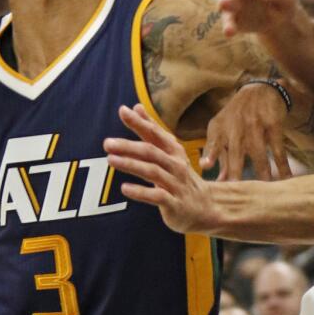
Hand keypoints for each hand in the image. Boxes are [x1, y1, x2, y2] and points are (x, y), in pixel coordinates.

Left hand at [103, 104, 216, 234]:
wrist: (206, 208)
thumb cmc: (180, 176)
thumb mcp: (169, 152)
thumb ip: (151, 130)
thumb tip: (135, 107)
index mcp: (173, 150)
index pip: (155, 133)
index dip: (140, 122)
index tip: (123, 111)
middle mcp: (176, 165)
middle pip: (151, 152)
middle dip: (129, 146)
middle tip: (107, 143)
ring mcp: (176, 184)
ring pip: (153, 172)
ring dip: (131, 165)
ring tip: (111, 159)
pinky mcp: (174, 204)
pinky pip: (157, 197)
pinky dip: (141, 192)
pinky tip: (124, 188)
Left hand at [200, 83, 291, 180]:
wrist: (259, 90)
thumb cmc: (235, 117)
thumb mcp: (222, 130)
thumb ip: (218, 155)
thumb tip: (218, 182)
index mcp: (220, 128)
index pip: (213, 142)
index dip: (210, 154)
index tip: (205, 166)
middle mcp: (236, 126)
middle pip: (236, 151)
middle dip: (236, 170)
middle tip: (236, 189)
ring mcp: (255, 124)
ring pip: (259, 153)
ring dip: (262, 172)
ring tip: (265, 189)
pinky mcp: (273, 124)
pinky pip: (278, 149)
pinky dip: (283, 164)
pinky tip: (286, 177)